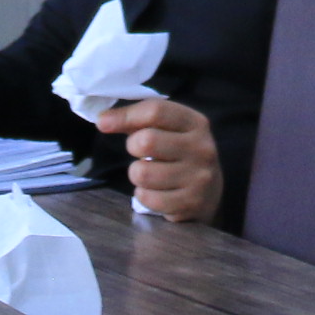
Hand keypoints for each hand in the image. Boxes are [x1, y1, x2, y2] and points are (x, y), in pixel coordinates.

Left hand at [95, 96, 219, 222]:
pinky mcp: (190, 203)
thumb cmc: (180, 154)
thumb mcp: (168, 130)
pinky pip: (148, 198)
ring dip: (137, 174)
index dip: (124, 116)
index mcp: (195, 123)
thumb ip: (136, 120)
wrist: (211, 193)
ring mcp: (198, 178)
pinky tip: (156, 191)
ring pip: (143, 173)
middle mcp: (201, 148)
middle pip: (147, 141)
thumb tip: (103, 120)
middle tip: (140, 153)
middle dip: (133, 147)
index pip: (155, 111)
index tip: (104, 123)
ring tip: (149, 174)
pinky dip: (144, 195)